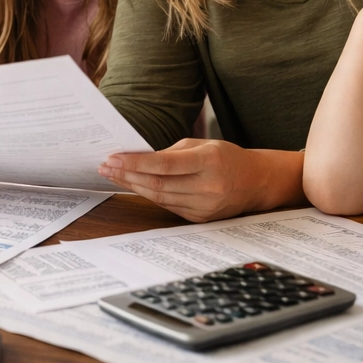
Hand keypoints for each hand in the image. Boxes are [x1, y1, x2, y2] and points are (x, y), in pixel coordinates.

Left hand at [97, 139, 299, 222]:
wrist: (256, 182)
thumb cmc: (226, 157)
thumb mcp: (203, 144)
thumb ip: (172, 151)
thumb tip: (137, 158)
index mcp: (209, 161)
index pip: (165, 164)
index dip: (135, 162)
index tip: (113, 158)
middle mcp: (208, 187)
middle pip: (158, 184)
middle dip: (127, 175)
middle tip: (105, 167)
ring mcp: (205, 206)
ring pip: (160, 198)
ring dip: (133, 186)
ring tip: (114, 175)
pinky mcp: (200, 219)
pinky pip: (168, 206)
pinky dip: (149, 195)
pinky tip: (135, 186)